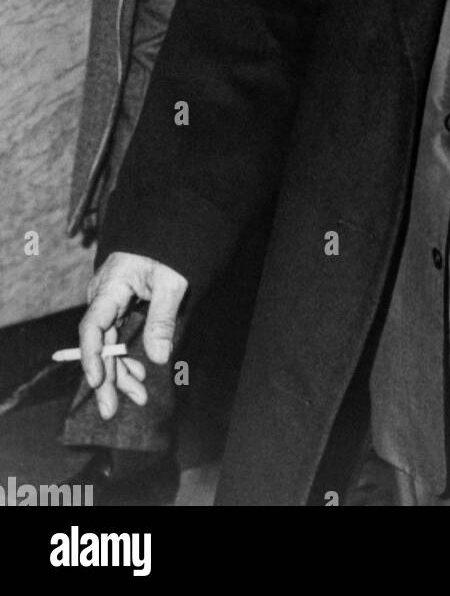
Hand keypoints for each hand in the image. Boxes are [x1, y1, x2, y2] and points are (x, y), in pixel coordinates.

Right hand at [79, 252, 187, 418]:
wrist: (168, 226)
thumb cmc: (168, 249)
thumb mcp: (171, 282)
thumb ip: (162, 319)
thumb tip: (158, 358)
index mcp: (110, 287)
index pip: (92, 326)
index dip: (92, 356)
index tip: (98, 381)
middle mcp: (103, 297)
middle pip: (99, 343)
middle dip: (107, 378)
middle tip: (111, 410)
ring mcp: (110, 303)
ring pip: (109, 344)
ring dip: (121, 372)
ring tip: (137, 398)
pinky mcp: (119, 307)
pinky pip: (117, 336)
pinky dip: (127, 357)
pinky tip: (137, 377)